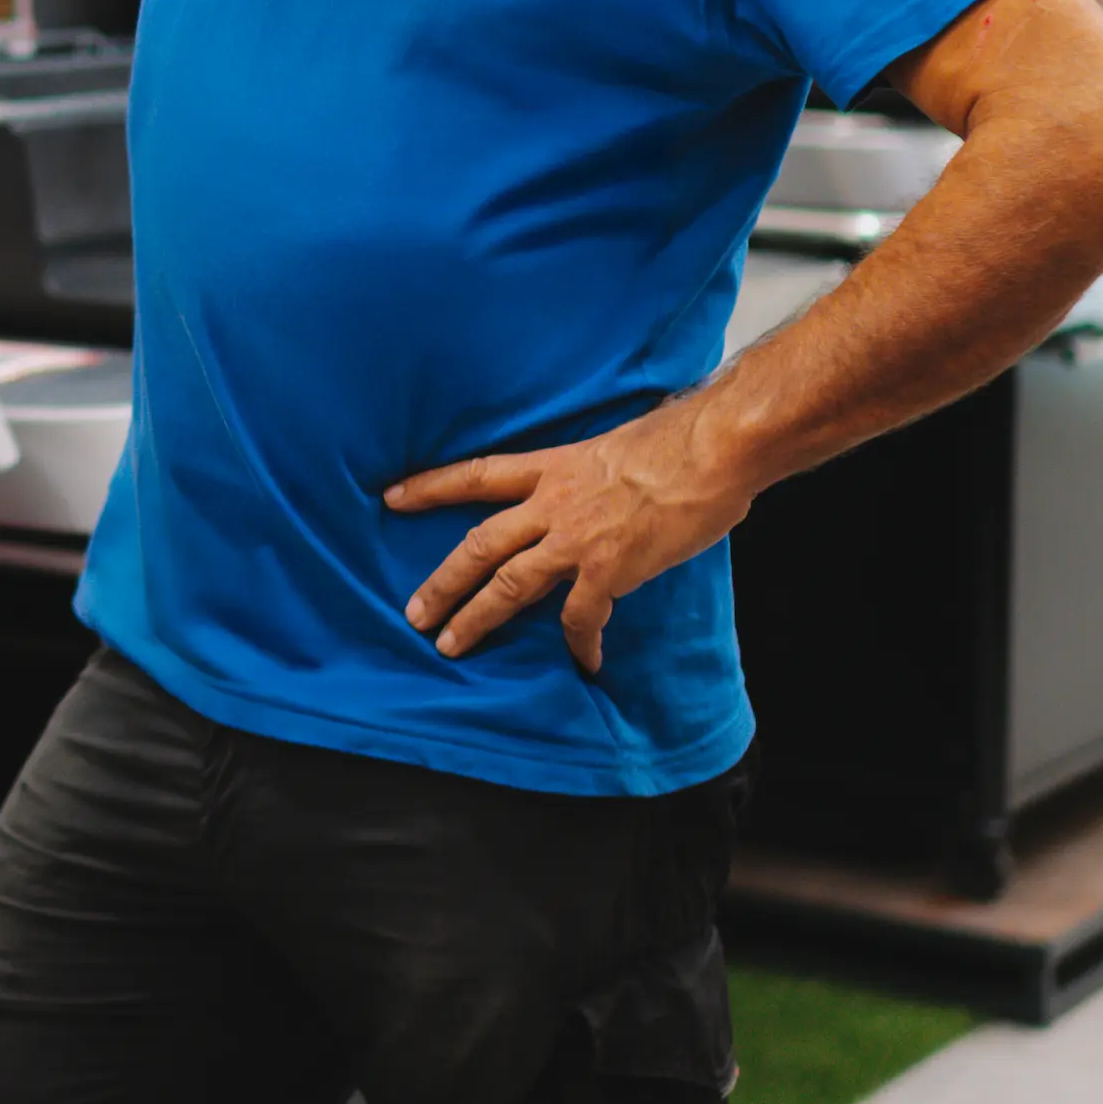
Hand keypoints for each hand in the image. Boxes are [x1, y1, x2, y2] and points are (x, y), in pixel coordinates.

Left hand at [381, 396, 756, 675]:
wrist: (712, 450)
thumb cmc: (677, 440)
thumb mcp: (615, 445)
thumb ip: (594, 473)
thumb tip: (601, 488)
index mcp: (553, 466)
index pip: (476, 475)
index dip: (430, 486)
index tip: (391, 497)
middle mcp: (553, 502)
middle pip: (479, 545)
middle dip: (442, 582)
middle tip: (414, 613)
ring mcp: (576, 538)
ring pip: (509, 584)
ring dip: (477, 617)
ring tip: (451, 646)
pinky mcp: (608, 569)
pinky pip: (581, 617)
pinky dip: (580, 643)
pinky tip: (586, 663)